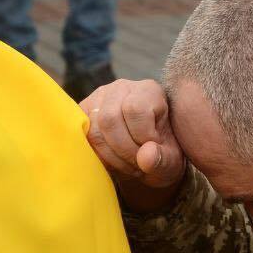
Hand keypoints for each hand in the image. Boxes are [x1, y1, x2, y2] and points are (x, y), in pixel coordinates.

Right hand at [79, 79, 185, 210]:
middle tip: (137, 165)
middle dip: (124, 150)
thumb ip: (163, 160)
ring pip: (94, 130)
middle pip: (109, 119)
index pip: (136, 109)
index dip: (142, 136)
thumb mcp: (171, 161)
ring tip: (127, 164)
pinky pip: (81, 137)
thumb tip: (145, 157)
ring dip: (111, 156)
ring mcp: (98, 99)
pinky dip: (96, 155)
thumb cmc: (161, 154)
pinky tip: (112, 161)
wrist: (146, 155)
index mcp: (149, 90)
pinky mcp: (82, 113)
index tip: (152, 151)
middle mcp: (122, 88)